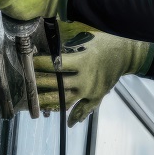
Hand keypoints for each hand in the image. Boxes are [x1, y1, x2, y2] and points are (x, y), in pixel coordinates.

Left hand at [33, 31, 152, 126]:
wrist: (127, 54)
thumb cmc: (105, 41)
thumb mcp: (87, 36)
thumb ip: (68, 37)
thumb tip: (48, 32)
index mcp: (83, 61)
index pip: (55, 65)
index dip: (40, 64)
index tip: (28, 62)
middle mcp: (86, 79)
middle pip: (57, 85)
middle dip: (39, 84)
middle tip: (26, 84)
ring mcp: (91, 90)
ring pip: (66, 99)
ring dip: (50, 102)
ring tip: (35, 104)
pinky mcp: (97, 96)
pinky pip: (85, 109)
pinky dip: (77, 116)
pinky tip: (69, 122)